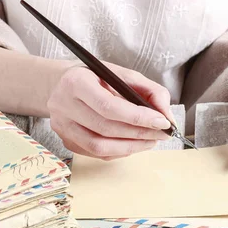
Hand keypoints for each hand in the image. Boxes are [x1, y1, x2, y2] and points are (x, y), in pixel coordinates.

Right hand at [47, 62, 171, 159]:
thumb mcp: (122, 73)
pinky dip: (119, 151)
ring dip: (131, 147)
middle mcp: (63, 105)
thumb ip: (148, 90)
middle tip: (162, 133)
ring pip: (99, 146)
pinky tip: (133, 144)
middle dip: (139, 133)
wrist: (61, 83)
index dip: (138, 117)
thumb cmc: (95, 77)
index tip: (162, 121)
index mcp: (76, 82)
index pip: (109, 106)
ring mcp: (62, 126)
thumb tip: (166, 115)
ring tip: (150, 140)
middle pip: (105, 128)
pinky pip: (95, 154)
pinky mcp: (65, 140)